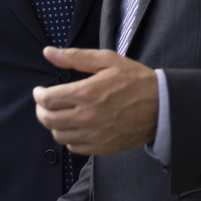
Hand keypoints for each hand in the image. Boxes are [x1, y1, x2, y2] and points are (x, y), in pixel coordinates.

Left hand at [34, 47, 159, 154]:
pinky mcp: (102, 147)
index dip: (38, 95)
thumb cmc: (136, 80)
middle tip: (45, 104)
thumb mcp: (108, 60)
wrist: (162, 105)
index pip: (47, 99)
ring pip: (59, 135)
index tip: (40, 91)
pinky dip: (69, 138)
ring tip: (60, 114)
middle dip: (41, 110)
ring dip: (54, 124)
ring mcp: (95, 134)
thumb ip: (75, 57)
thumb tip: (48, 53)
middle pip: (48, 119)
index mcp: (87, 92)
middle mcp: (88, 116)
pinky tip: (76, 127)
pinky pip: (74, 147)